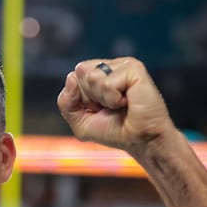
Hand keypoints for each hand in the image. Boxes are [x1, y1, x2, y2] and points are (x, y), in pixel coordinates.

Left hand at [56, 58, 174, 155]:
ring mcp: (123, 65)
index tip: (99, 109)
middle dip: (90, 97)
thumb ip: (66, 102)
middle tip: (110, 107)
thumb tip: (71, 78)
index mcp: (97, 73)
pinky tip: (127, 102)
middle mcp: (110, 66)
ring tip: (120, 105)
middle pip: (80, 72)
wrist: (140, 141)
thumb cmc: (114, 131)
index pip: (73, 77)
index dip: (81, 99)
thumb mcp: (80, 122)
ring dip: (104, 99)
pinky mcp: (134, 69)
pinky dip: (114, 99)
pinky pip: (107, 83)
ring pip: (92, 77)